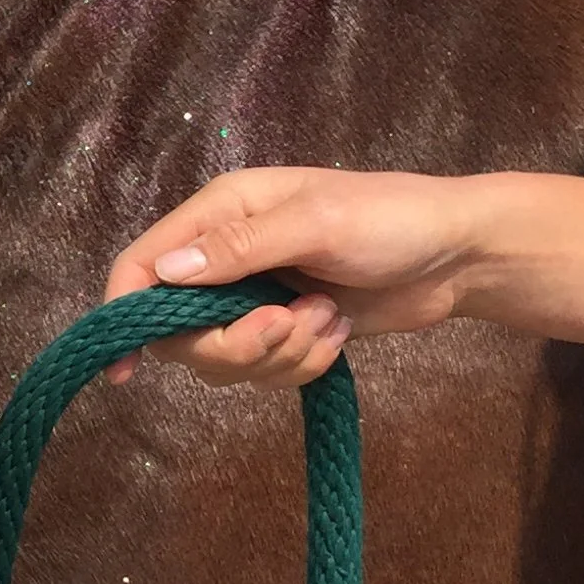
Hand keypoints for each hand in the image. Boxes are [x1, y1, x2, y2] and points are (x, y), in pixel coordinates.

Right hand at [100, 167, 484, 388]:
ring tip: (327, 319)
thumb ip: (239, 249)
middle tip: (287, 327)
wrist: (459, 255)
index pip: (144, 264)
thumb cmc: (392, 219)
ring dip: (278, 354)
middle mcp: (226, 255)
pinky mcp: (286, 329)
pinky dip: (303, 363)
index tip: (124, 368)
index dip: (124, 313)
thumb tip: (164, 274)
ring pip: (224, 358)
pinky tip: (339, 331)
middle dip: (233, 343)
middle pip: (180, 329)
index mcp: (222, 213)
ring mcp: (255, 296)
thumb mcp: (317, 223)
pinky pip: (266, 371)